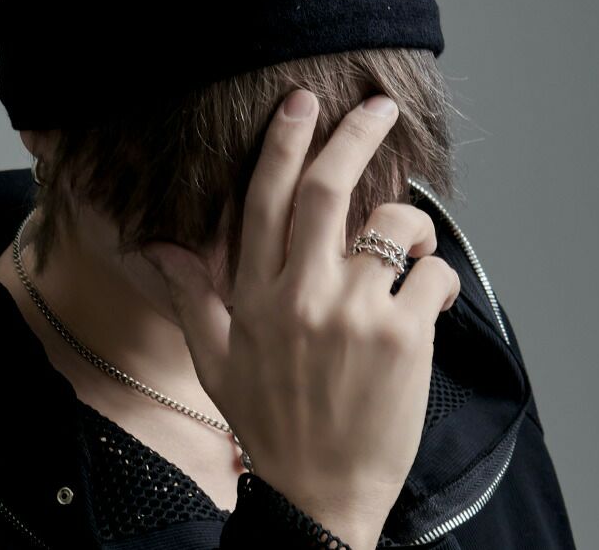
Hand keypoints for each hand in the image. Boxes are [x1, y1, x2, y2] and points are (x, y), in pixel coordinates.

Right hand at [140, 90, 459, 546]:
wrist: (320, 496)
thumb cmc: (268, 422)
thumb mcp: (214, 361)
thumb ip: (189, 296)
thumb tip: (159, 248)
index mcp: (256, 294)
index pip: (266, 199)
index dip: (284, 143)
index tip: (301, 103)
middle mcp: (301, 294)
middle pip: (328, 190)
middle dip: (354, 135)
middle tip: (377, 107)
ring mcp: (354, 313)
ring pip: (393, 226)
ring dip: (411, 222)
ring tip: (413, 240)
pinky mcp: (403, 338)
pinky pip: (434, 274)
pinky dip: (439, 273)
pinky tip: (427, 296)